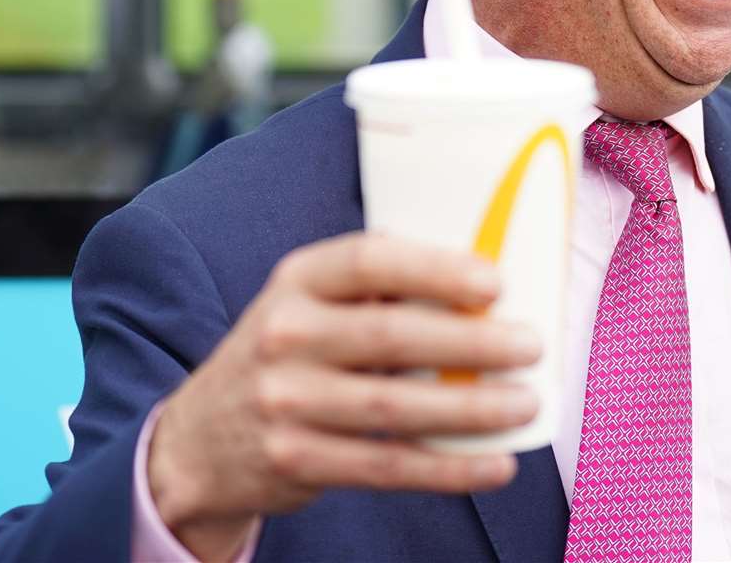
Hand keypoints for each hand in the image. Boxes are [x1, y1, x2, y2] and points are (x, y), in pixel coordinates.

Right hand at [146, 232, 541, 560]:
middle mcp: (285, 335)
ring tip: (527, 402)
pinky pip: (387, 467)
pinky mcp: (296, 461)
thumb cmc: (292, 351)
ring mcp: (285, 402)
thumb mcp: (314, 301)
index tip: (494, 283)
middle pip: (390, 337)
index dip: (434, 269)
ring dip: (471, 409)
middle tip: (530, 346)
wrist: (200, 438)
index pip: (368, 261)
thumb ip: (381, 290)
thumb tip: (490, 287)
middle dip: (471, 344)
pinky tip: (497, 463)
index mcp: (299, 279)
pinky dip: (449, 468)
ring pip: (394, 409)